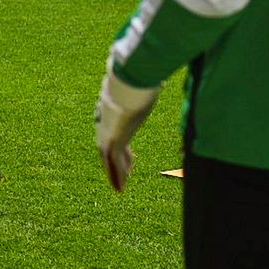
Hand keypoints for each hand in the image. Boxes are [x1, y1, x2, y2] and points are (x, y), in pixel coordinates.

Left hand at [95, 65, 160, 192]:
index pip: (114, 131)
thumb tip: (163, 80)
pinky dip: (116, 176)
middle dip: (116, 161)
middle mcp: (105, 123)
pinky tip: (120, 189)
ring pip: (109, 158)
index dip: (120, 145)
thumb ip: (149, 87)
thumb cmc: (138, 82)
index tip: (128, 153)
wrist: (127, 82)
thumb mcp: (142, 88)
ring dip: (115, 173)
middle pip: (107, 147)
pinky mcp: (111, 141)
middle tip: (123, 172)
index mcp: (112, 111)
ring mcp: (106, 132)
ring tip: (120, 187)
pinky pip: (114, 164)